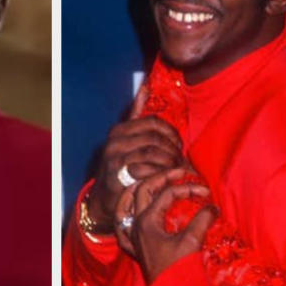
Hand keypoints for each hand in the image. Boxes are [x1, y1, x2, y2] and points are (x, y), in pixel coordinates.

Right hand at [88, 89, 184, 229]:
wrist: (104, 198)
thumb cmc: (121, 167)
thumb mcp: (127, 140)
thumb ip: (136, 115)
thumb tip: (145, 87)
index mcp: (120, 130)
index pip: (153, 122)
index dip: (170, 133)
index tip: (179, 145)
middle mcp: (115, 141)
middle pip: (155, 138)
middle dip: (172, 150)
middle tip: (181, 161)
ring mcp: (115, 158)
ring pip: (153, 153)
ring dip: (170, 162)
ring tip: (177, 170)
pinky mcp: (118, 175)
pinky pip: (147, 170)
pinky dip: (161, 174)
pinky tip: (167, 179)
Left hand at [115, 168, 216, 283]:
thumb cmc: (178, 269)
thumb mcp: (192, 242)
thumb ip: (202, 220)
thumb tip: (213, 207)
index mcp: (147, 221)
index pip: (167, 193)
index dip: (187, 188)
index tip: (205, 191)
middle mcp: (135, 224)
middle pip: (142, 190)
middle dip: (160, 177)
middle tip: (178, 172)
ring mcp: (132, 235)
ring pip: (126, 204)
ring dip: (137, 189)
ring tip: (148, 180)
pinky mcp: (134, 246)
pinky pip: (122, 225)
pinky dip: (125, 213)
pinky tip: (130, 209)